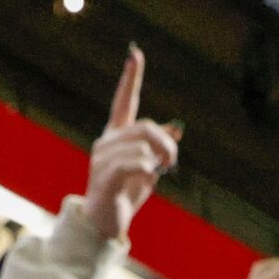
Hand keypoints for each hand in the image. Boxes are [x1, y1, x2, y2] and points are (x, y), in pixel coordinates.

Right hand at [83, 48, 179, 243]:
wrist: (104, 224)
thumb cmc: (125, 195)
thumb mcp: (148, 168)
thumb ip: (159, 148)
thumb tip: (177, 128)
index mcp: (115, 137)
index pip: (123, 102)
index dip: (130, 78)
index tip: (135, 54)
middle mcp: (106, 142)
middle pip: (144, 127)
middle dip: (165, 143)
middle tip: (172, 162)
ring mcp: (102, 159)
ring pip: (142, 145)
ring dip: (158, 159)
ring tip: (157, 174)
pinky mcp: (105, 176)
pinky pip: (135, 163)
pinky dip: (148, 171)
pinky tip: (147, 179)